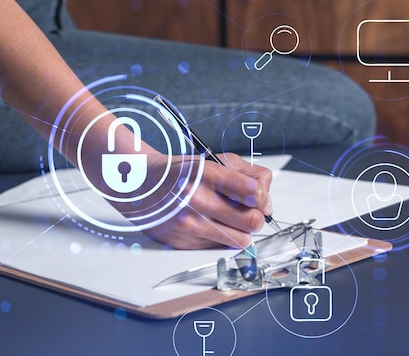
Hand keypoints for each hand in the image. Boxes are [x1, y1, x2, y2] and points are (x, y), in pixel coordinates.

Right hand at [140, 153, 272, 248]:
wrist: (142, 184)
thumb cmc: (182, 172)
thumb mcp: (215, 160)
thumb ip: (248, 174)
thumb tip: (266, 203)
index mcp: (207, 174)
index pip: (253, 192)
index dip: (262, 197)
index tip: (257, 198)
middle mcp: (197, 200)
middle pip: (252, 221)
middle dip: (256, 217)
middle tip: (248, 211)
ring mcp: (190, 224)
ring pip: (240, 240)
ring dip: (241, 231)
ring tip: (230, 219)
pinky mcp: (183, 242)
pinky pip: (220, 248)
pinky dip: (221, 239)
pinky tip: (211, 225)